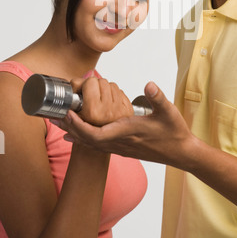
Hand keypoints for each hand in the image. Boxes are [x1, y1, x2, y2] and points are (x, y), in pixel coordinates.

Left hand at [56, 81, 195, 168]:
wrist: (181, 152)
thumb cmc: (174, 132)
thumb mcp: (168, 111)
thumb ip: (157, 97)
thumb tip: (149, 85)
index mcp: (128, 132)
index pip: (97, 133)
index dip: (80, 126)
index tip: (68, 114)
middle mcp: (120, 142)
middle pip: (87, 139)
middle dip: (70, 127)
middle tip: (54, 115)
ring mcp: (120, 147)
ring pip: (90, 143)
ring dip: (74, 132)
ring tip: (60, 121)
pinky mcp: (122, 148)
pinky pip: (96, 145)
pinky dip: (83, 138)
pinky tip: (74, 134)